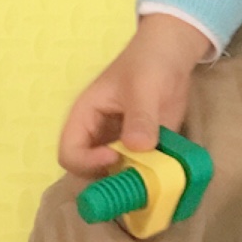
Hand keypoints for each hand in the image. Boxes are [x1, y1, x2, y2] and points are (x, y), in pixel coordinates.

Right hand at [58, 14, 213, 179]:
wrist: (172, 56)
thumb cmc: (148, 64)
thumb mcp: (143, 87)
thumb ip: (140, 116)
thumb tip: (138, 147)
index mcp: (84, 118)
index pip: (69, 153)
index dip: (86, 162)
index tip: (115, 157)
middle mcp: (97, 137)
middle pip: (89, 173)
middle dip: (109, 181)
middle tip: (136, 178)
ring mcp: (120, 146)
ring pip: (115, 178)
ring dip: (131, 184)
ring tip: (153, 181)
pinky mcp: (142, 152)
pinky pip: (140, 173)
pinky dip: (150, 180)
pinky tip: (166, 178)